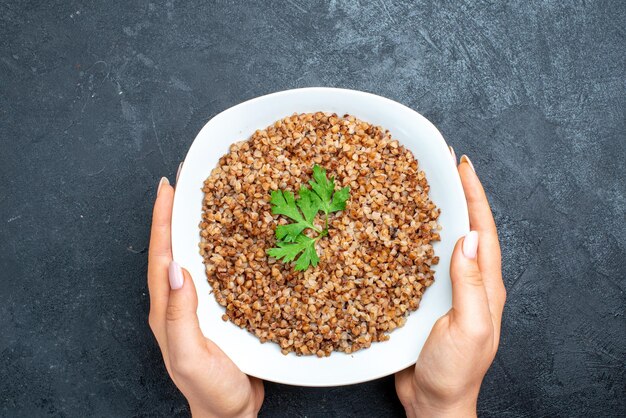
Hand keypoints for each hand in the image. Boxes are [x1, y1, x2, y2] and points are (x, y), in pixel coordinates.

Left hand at [148, 176, 263, 417]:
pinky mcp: (217, 311)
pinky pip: (215, 272)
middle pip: (173, 249)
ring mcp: (198, 307)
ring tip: (204, 201)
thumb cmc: (210, 390)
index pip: (162, 255)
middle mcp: (179, 303)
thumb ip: (180, 314)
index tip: (168, 187)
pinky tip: (231, 241)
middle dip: (174, 214)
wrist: (230, 415)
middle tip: (184, 183)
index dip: (163, 220)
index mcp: (167, 310)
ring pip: (193, 257)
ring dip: (195, 228)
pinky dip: (218, 250)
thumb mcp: (190, 355)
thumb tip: (177, 268)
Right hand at [395, 154, 506, 417]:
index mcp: (486, 287)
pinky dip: (413, 241)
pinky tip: (397, 231)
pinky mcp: (426, 299)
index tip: (463, 166)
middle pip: (465, 229)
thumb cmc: (454, 372)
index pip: (483, 231)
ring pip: (442, 243)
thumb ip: (470, 285)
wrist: (434, 402)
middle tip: (442, 167)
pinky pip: (423, 262)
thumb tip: (467, 238)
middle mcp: (469, 283)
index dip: (475, 196)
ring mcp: (447, 290)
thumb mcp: (469, 328)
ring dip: (435, 214)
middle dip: (458, 196)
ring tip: (420, 188)